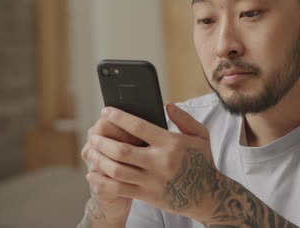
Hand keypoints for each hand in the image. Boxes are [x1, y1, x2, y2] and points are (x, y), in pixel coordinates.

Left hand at [86, 103, 225, 222]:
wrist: (209, 196)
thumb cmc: (203, 162)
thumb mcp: (200, 136)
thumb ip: (184, 119)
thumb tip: (167, 104)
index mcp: (171, 143)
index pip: (139, 127)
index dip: (119, 118)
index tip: (106, 112)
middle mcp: (160, 162)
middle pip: (122, 151)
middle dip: (103, 141)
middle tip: (93, 134)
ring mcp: (152, 181)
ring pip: (117, 170)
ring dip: (99, 159)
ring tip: (90, 150)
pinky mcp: (148, 196)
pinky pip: (119, 189)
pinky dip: (102, 181)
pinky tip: (93, 173)